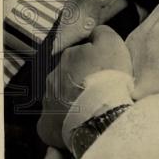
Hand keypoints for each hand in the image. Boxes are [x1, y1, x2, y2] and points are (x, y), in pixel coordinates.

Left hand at [37, 26, 132, 147]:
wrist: (101, 113)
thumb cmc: (108, 76)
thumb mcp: (112, 42)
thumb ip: (101, 32)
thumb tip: (95, 32)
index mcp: (68, 57)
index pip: (80, 54)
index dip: (95, 61)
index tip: (106, 69)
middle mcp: (53, 78)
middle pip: (68, 76)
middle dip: (80, 80)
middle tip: (100, 88)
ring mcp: (47, 102)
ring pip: (60, 99)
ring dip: (73, 100)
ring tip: (93, 108)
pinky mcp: (46, 126)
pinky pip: (53, 122)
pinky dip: (64, 122)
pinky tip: (79, 123)